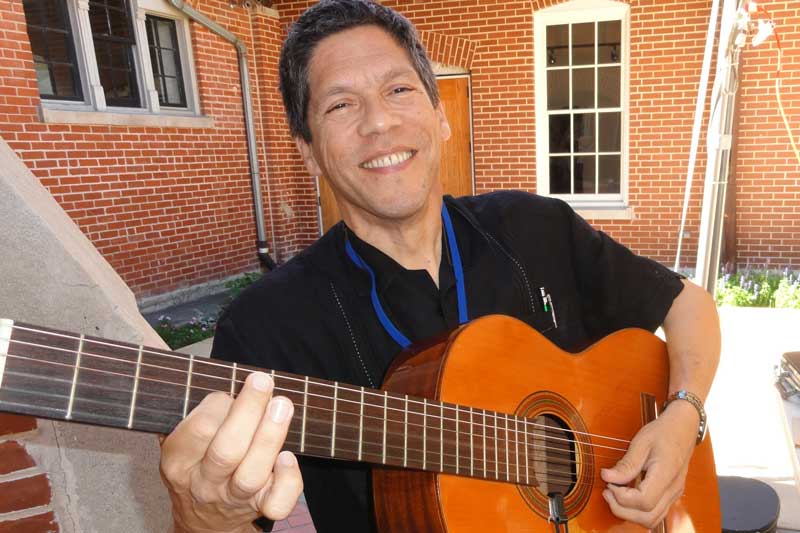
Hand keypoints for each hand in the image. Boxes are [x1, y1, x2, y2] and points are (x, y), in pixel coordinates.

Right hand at [160, 372, 302, 532]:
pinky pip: (276, 503)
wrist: (202, 521)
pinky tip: (289, 456)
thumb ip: (180, 398)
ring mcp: (233, 497)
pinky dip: (287, 480)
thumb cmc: (195, 464)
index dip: (216, 405)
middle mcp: (204, 481)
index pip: (198, 429)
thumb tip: (154, 341)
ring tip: (283, 404)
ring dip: (270, 436)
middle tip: (262, 381)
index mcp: (178, 460)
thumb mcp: (177, 436)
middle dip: (247, 412)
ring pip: (251, 474)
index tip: (225, 392)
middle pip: (226, 451)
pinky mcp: (260, 507)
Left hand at [600, 401, 697, 528]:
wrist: (683, 428)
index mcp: (666, 475)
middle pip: (647, 517)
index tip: (609, 483)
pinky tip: (626, 495)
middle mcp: (673, 490)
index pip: (644, 501)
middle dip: (622, 509)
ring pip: (652, 519)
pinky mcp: (671, 495)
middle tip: (607, 491)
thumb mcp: (641, 442)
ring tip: (614, 493)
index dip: (622, 497)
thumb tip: (607, 477)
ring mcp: (674, 494)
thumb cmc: (663, 432)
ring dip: (629, 513)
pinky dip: (638, 510)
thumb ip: (626, 464)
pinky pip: (655, 513)